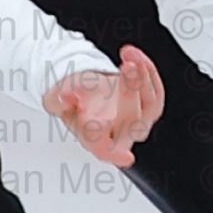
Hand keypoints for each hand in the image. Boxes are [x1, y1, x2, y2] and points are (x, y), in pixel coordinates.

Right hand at [41, 43, 164, 166]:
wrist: (87, 90)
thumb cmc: (73, 101)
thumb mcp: (57, 98)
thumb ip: (58, 98)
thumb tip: (64, 96)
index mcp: (95, 140)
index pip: (105, 150)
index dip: (114, 154)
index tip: (125, 156)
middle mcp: (120, 134)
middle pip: (132, 120)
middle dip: (130, 91)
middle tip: (127, 68)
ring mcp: (139, 120)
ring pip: (150, 103)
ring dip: (142, 76)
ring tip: (129, 56)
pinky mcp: (150, 103)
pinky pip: (155, 88)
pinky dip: (146, 69)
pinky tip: (133, 55)